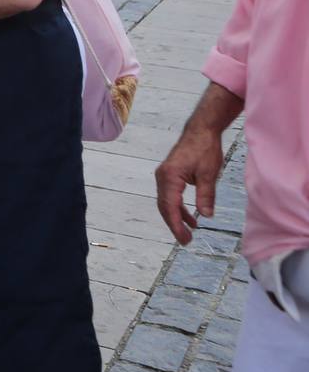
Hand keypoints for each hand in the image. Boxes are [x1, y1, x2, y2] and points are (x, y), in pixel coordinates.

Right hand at [154, 126, 220, 245]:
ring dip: (176, 217)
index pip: (170, 206)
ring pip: (166, 202)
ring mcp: (164, 176)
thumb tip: (206, 216)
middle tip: (186, 241)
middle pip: (164, 207)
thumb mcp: (208, 174)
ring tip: (190, 232)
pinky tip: (191, 216)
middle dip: (174, 225)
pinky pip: (171, 196)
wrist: (201, 130)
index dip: (176, 225)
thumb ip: (205, 196)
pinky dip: (179, 207)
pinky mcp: (169, 175)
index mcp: (169, 177)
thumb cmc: (205, 149)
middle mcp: (162, 177)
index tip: (184, 239)